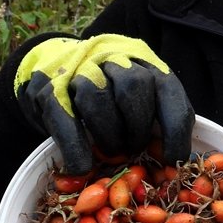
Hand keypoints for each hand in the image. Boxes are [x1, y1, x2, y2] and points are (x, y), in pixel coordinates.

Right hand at [14, 34, 193, 174]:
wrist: (50, 61)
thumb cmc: (105, 88)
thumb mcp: (135, 91)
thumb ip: (154, 114)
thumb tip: (171, 160)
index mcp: (142, 58)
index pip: (167, 88)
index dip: (174, 129)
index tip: (173, 159)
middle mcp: (111, 55)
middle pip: (134, 87)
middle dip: (138, 128)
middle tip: (133, 149)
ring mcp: (77, 68)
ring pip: (97, 99)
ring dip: (109, 136)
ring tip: (111, 152)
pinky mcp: (48, 87)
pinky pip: (65, 118)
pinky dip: (76, 148)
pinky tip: (82, 166)